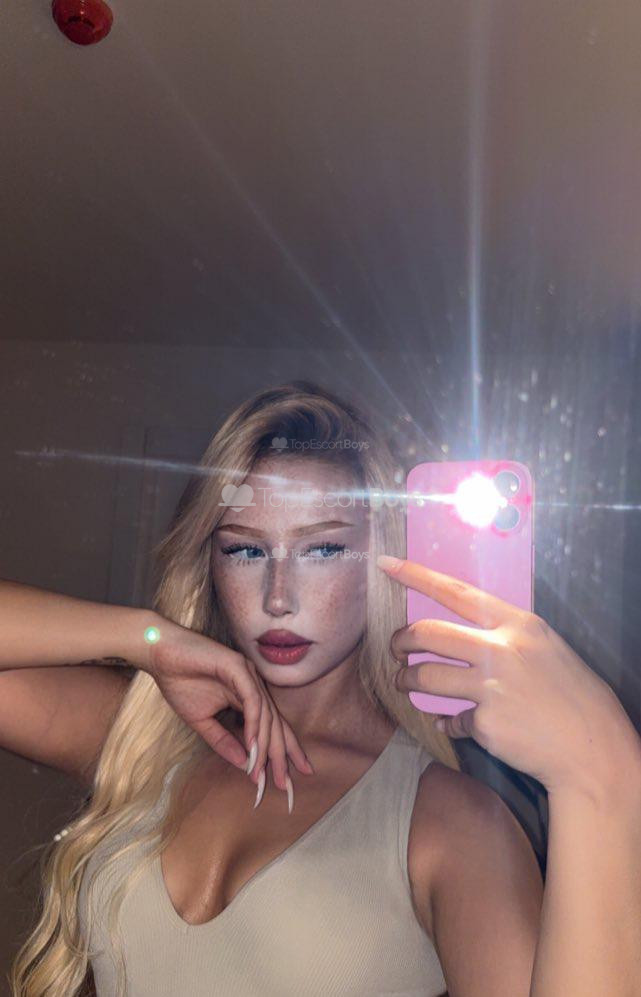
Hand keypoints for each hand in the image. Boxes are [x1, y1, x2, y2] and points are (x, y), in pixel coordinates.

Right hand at [142, 616, 313, 791]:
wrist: (160, 654)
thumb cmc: (180, 682)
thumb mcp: (202, 721)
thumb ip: (223, 741)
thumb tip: (243, 764)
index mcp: (248, 696)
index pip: (272, 727)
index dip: (282, 753)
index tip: (286, 781)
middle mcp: (254, 685)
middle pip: (276, 724)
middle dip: (283, 755)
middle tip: (286, 784)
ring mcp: (248, 674)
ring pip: (266, 715)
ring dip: (265, 746)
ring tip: (264, 772)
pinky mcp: (238, 666)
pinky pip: (252, 700)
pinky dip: (254, 723)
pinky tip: (253, 744)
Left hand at [378, 555, 639, 795]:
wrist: (591, 747)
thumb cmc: (568, 694)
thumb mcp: (542, 646)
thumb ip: (502, 635)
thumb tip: (458, 636)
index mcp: (516, 623)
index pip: (455, 591)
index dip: (416, 576)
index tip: (385, 565)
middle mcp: (501, 649)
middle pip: (427, 633)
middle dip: (400, 642)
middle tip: (395, 652)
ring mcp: (491, 687)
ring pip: (425, 677)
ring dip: (406, 681)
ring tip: (405, 684)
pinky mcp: (485, 724)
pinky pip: (450, 720)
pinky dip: (448, 724)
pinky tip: (457, 725)